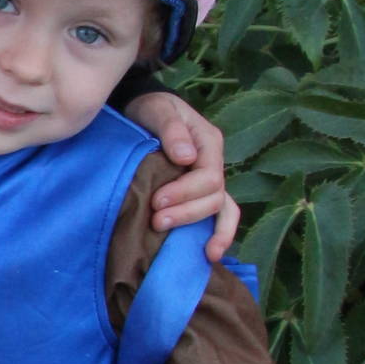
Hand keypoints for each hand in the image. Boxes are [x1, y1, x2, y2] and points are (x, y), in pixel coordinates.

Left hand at [127, 93, 239, 261]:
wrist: (143, 112)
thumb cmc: (151, 109)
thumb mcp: (158, 109)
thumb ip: (171, 128)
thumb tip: (185, 157)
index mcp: (208, 142)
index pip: (208, 175)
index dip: (185, 192)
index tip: (156, 201)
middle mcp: (214, 163)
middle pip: (214, 196)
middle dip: (186, 212)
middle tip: (156, 220)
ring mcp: (210, 180)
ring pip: (221, 209)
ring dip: (202, 228)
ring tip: (181, 243)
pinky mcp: (200, 193)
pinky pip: (220, 215)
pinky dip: (219, 235)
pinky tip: (209, 254)